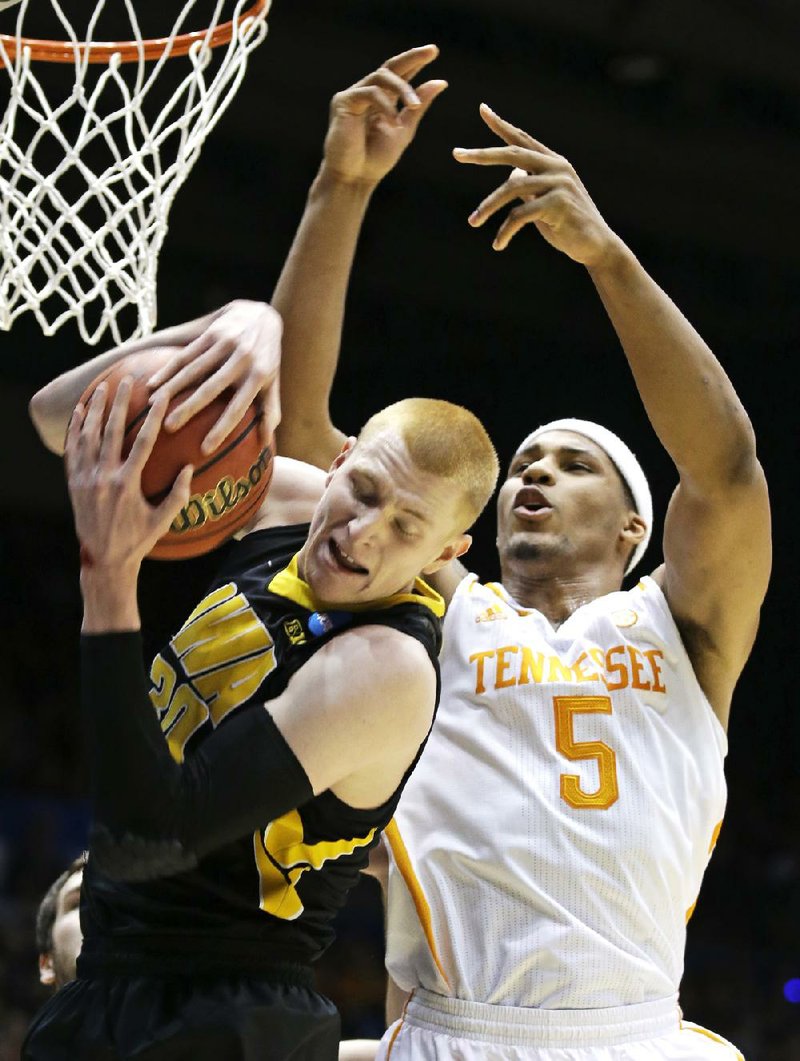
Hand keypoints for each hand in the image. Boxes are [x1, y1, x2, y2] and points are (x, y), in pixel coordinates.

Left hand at [66, 381, 192, 577]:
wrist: (105, 559)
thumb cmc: (138, 541)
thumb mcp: (163, 521)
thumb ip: (178, 494)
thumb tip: (191, 467)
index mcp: (128, 484)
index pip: (142, 441)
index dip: (152, 416)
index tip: (161, 396)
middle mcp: (104, 477)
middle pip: (111, 430)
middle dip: (119, 402)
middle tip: (126, 379)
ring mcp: (86, 479)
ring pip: (88, 436)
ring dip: (95, 409)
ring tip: (102, 387)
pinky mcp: (74, 483)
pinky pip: (72, 450)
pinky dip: (75, 428)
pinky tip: (80, 411)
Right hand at [146, 300, 281, 454]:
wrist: (261, 314)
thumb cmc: (266, 357)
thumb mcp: (273, 381)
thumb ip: (270, 409)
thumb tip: (265, 441)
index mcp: (258, 377)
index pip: (237, 409)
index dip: (221, 429)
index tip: (205, 449)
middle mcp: (241, 360)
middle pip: (210, 389)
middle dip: (188, 408)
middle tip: (168, 428)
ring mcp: (225, 344)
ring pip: (193, 369)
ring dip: (172, 387)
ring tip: (153, 406)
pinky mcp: (211, 333)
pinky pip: (186, 353)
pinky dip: (168, 368)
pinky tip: (153, 383)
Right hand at [321, 44, 446, 186]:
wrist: (355, 178)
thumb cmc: (375, 159)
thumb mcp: (404, 130)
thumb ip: (419, 107)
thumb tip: (441, 82)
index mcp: (382, 100)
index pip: (400, 74)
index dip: (416, 61)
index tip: (434, 50)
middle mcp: (368, 93)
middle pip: (390, 67)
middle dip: (412, 58)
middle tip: (432, 51)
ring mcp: (354, 95)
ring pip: (381, 77)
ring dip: (402, 88)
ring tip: (415, 105)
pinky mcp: (343, 101)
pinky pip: (369, 93)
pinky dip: (384, 105)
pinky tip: (392, 120)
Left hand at [453, 105, 619, 262]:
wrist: (595, 246)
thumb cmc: (567, 226)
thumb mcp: (543, 203)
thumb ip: (528, 188)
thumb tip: (511, 175)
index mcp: (553, 163)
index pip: (522, 140)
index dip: (501, 125)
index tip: (483, 109)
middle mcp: (556, 167)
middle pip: (512, 154)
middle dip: (482, 154)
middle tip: (457, 154)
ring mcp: (559, 183)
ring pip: (512, 187)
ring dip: (488, 206)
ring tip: (473, 222)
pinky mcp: (558, 204)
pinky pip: (520, 214)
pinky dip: (505, 230)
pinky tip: (498, 244)